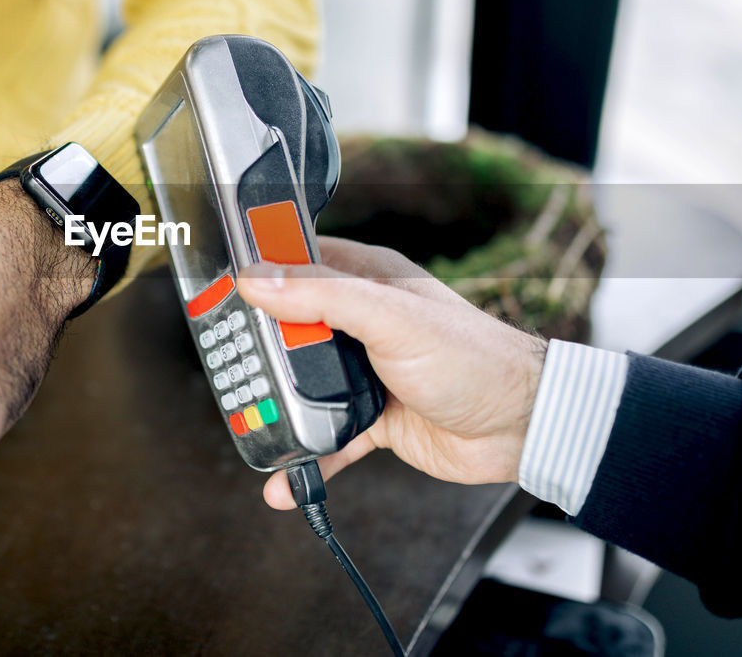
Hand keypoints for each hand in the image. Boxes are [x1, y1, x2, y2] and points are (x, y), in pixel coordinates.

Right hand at [235, 237, 546, 509]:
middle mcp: (363, 321)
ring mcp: (367, 371)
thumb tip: (256, 280)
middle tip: (225, 364)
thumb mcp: (391, 316)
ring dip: (278, 405)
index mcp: (368, 279)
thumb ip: (322, 295)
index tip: (217, 285)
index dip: (258, 270)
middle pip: (290, 328)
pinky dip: (306, 458)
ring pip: (304, 385)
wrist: (524, 426)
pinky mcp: (375, 419)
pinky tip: (282, 481)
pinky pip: (328, 439)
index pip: (298, 261)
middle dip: (257, 349)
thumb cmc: (472, 356)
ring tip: (249, 421)